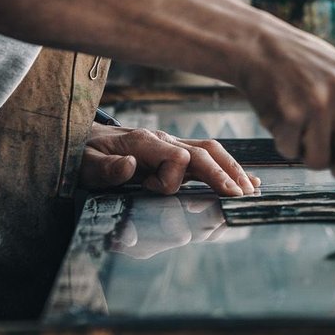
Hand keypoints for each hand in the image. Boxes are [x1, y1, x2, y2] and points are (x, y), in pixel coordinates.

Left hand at [79, 123, 261, 196]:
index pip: (176, 155)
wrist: (85, 139)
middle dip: (223, 174)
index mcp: (144, 142)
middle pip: (203, 152)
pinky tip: (246, 179)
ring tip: (250, 189)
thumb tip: (130, 167)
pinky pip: (207, 157)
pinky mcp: (176, 153)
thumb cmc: (86, 154)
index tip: (150, 190)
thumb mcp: (86, 163)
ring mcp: (172, 145)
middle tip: (239, 196)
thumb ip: (106, 168)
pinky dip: (228, 167)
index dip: (172, 178)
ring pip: (211, 152)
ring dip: (231, 170)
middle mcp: (164, 140)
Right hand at [235, 25, 334, 182]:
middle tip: (333, 146)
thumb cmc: (318, 70)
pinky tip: (289, 120)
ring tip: (308, 127)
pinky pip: (294, 154)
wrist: (265, 48)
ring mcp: (317, 103)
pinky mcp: (287, 113)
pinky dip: (289, 146)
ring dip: (313, 155)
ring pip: (322, 164)